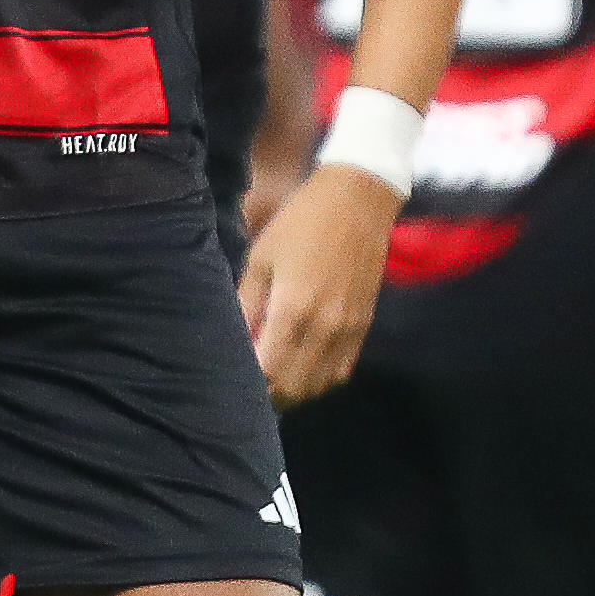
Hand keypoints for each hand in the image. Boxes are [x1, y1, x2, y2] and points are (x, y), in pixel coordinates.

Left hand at [238, 163, 399, 406]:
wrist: (357, 202)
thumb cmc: (300, 222)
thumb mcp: (261, 256)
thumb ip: (246, 303)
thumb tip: (233, 340)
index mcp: (293, 309)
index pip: (267, 372)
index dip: (247, 382)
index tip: (230, 376)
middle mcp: (324, 328)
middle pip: (292, 389)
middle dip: (267, 393)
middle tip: (248, 380)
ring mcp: (348, 331)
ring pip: (318, 387)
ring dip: (293, 391)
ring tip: (272, 375)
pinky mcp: (363, 327)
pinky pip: (340, 372)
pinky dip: (318, 379)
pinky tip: (301, 365)